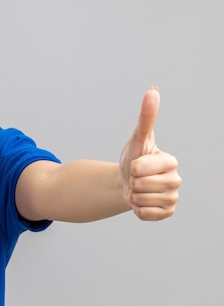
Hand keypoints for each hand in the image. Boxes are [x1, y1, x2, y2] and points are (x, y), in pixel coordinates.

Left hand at [120, 87, 180, 220]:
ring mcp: (173, 198)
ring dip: (133, 196)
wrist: (129, 180)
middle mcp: (176, 180)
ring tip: (137, 188)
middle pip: (140, 186)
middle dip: (131, 182)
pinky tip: (141, 201)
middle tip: (135, 178)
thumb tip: (153, 91)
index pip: (139, 169)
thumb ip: (146, 117)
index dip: (131, 167)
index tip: (136, 164)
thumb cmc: (134, 157)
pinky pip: (145, 215)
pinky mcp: (167, 213)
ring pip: (141, 201)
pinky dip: (136, 209)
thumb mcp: (138, 138)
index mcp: (171, 161)